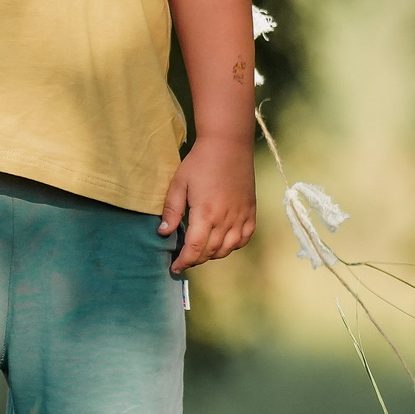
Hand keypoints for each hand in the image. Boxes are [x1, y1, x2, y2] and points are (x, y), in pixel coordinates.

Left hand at [159, 132, 254, 273]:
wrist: (228, 146)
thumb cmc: (199, 163)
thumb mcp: (178, 185)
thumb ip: (171, 211)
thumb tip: (163, 233)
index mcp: (206, 214)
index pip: (195, 249)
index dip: (184, 261)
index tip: (174, 267)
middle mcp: (226, 220)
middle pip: (211, 252)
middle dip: (195, 260)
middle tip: (183, 260)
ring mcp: (241, 217)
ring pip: (228, 249)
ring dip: (212, 255)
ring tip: (199, 253)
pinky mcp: (251, 212)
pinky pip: (244, 239)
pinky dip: (232, 246)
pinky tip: (222, 243)